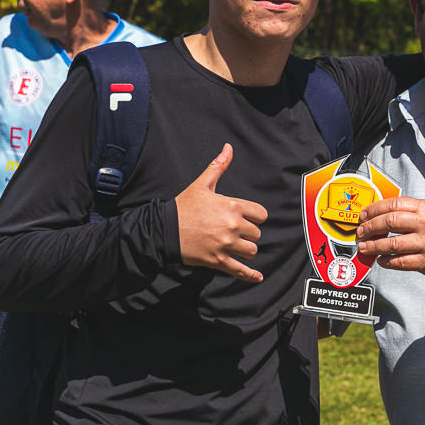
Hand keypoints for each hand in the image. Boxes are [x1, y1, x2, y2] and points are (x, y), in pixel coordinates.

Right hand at [174, 144, 267, 282]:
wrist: (163, 229)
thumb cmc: (183, 206)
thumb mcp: (201, 185)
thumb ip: (218, 166)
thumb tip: (228, 147)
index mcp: (232, 206)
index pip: (261, 214)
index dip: (254, 217)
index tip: (245, 218)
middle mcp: (232, 226)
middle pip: (256, 234)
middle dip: (248, 234)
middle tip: (233, 231)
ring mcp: (226, 245)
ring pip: (251, 251)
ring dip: (245, 250)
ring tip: (233, 246)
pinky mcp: (218, 261)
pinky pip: (240, 270)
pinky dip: (250, 275)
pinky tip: (258, 277)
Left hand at [356, 196, 424, 278]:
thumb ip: (411, 211)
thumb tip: (381, 214)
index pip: (394, 204)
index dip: (374, 209)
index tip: (364, 215)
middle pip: (389, 222)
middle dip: (370, 227)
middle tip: (361, 232)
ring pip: (391, 244)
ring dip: (373, 246)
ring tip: (364, 247)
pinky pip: (400, 262)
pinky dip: (386, 262)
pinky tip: (381, 260)